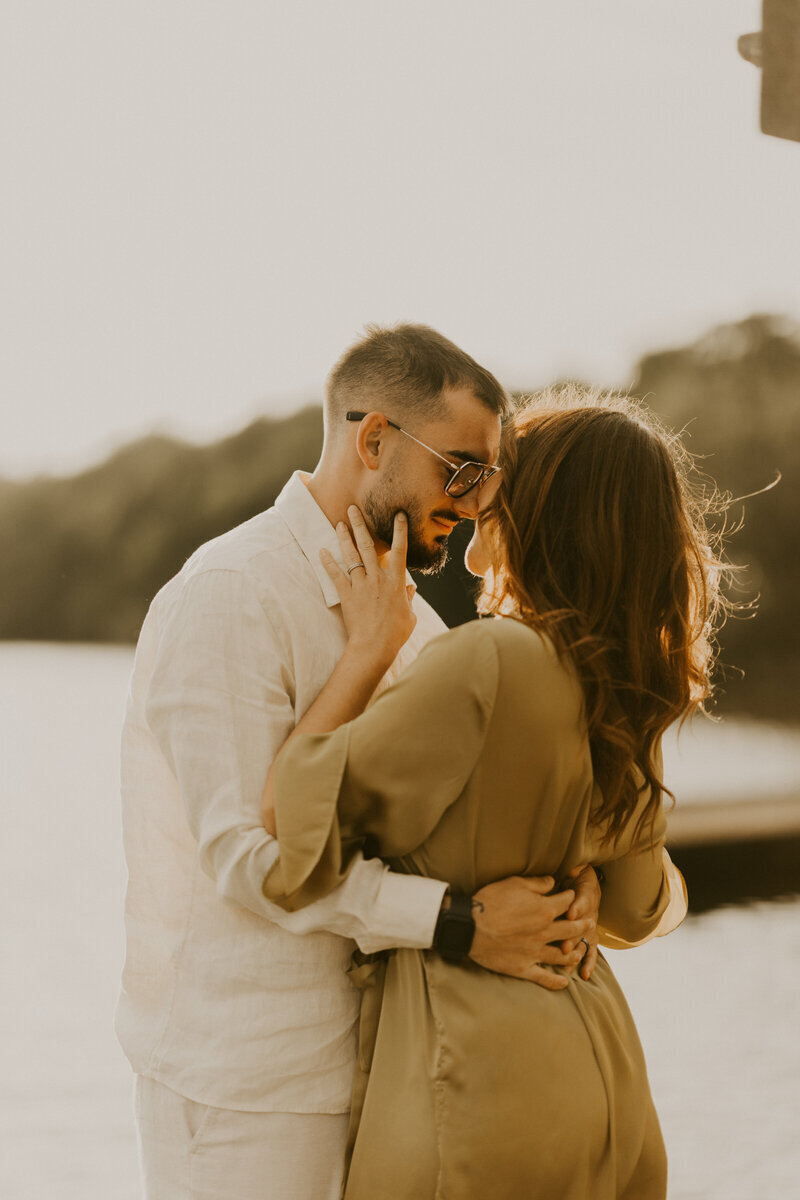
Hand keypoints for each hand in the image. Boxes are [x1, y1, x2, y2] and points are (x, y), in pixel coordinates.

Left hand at [320, 506, 416, 673]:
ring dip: (344, 538)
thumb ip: (409, 598)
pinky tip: (322, 551)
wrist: (374, 647)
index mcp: (396, 582)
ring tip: (339, 523)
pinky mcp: (346, 595)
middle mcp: (378, 578)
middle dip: (360, 525)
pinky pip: (336, 575)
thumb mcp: (410, 615)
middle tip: (353, 509)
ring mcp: (361, 585)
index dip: (399, 531)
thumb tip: (412, 588)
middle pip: (368, 546)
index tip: (398, 515)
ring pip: (351, 556)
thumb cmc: (395, 634)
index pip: (400, 550)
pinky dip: (328, 562)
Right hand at [468, 875, 595, 990]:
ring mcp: (536, 952)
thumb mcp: (514, 883)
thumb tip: (553, 882)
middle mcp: (545, 932)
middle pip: (571, 928)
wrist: (470, 927)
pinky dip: (556, 981)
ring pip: (563, 955)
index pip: (566, 901)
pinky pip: (545, 977)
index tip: (572, 895)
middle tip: (590, 923)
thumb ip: (537, 883)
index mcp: (545, 909)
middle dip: (582, 924)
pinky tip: (565, 982)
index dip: (570, 896)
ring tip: (579, 952)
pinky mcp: (524, 968)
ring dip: (574, 952)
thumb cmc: (490, 901)